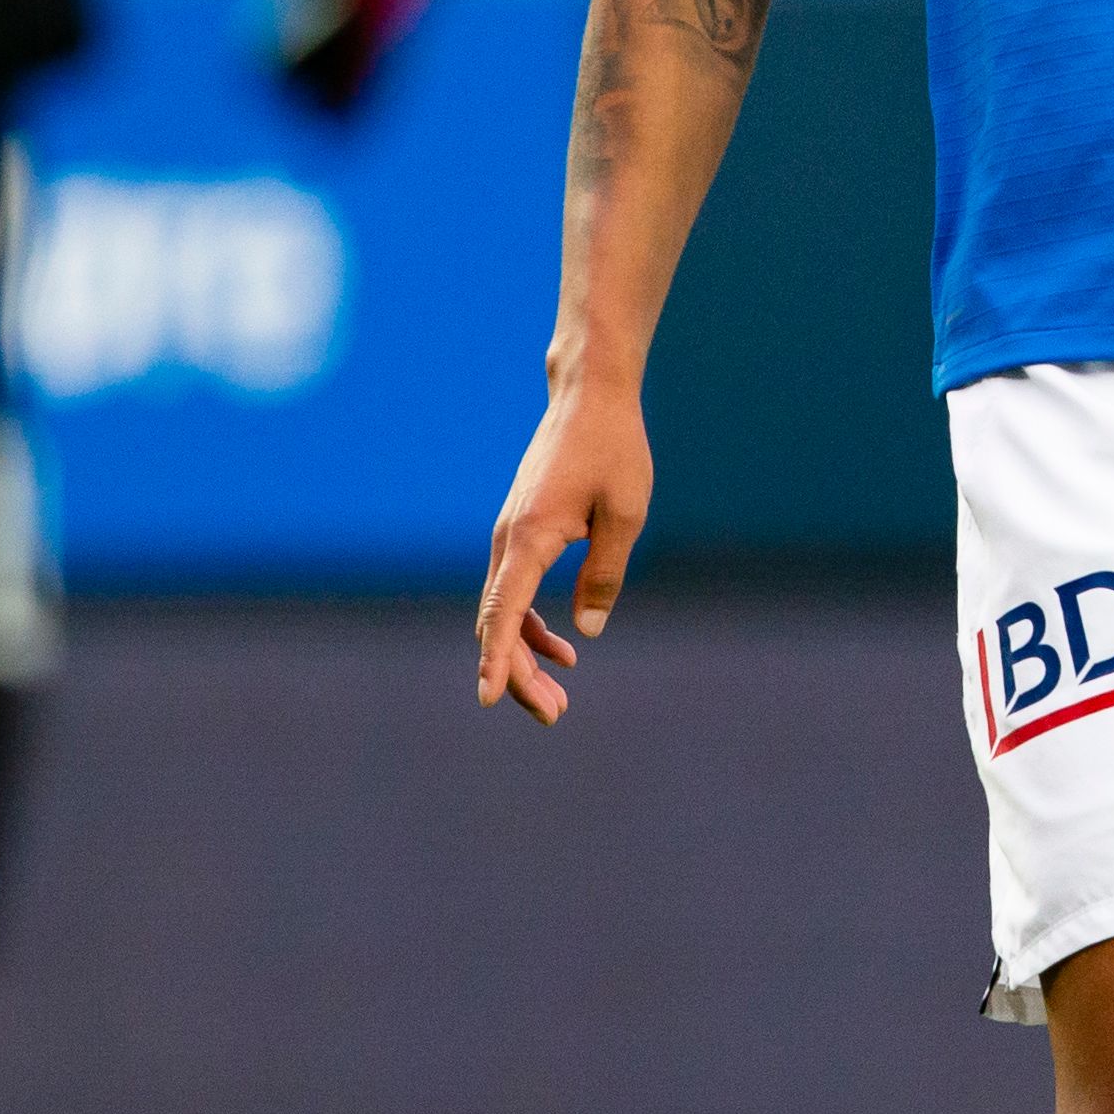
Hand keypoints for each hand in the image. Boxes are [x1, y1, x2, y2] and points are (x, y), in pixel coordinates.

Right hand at [475, 376, 652, 723]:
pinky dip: (531, 623)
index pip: (504, 611)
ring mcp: (510, 536)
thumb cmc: (614, 448)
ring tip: (559, 697)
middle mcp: (508, 540)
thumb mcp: (626, 514)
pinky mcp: (521, 531)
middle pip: (499, 623)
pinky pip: (515, 590)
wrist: (589, 397)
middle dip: (520, 674)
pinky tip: (564, 646)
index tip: (487, 698)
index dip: (498, 659)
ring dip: (526, 655)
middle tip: (554, 716)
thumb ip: (605, 574)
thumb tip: (586, 631)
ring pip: (503, 611)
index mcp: (530, 536)